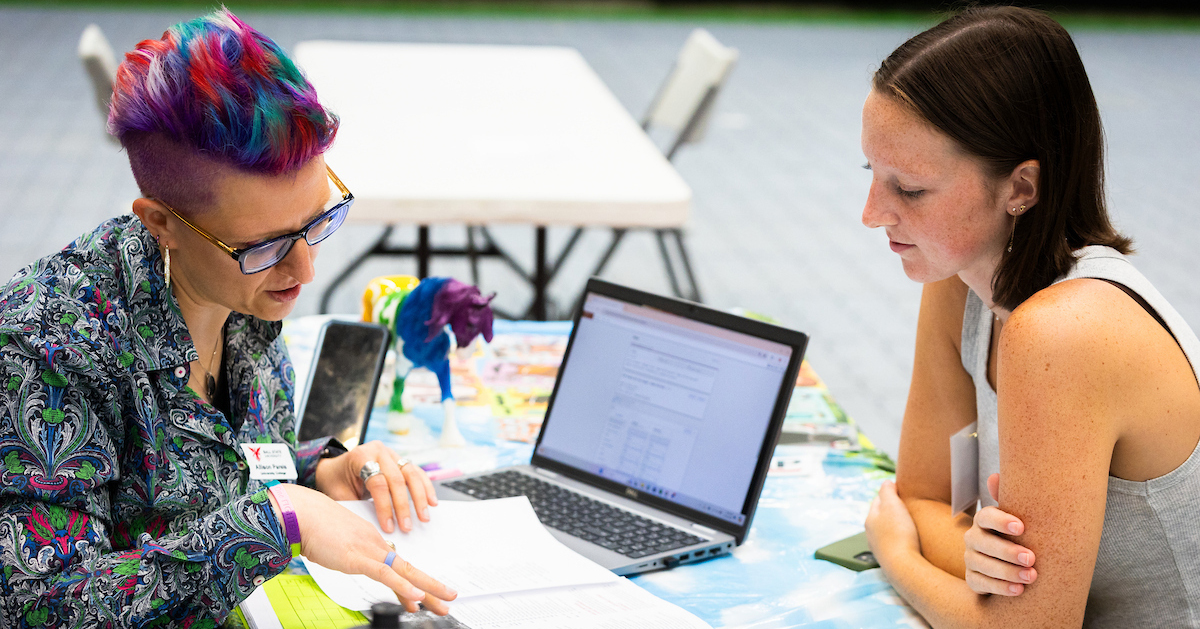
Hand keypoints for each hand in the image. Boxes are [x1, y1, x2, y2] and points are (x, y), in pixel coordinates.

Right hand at [274, 484, 457, 613]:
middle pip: (410, 568)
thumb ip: (351, 552)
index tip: (425, 593)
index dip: (414, 580)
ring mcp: (368, 550)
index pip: (399, 563)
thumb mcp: (338, 542)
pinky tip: (415, 597)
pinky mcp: (357, 558)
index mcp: (372, 539)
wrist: (300, 513)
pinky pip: (385, 574)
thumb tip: (353, 561)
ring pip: (405, 572)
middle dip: (432, 587)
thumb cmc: (312, 525)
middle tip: (449, 598)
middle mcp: (376, 544)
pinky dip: (402, 586)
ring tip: (442, 603)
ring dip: (427, 590)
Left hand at [314, 440, 437, 533]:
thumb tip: (374, 528)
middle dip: (404, 505)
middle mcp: (378, 451)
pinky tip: (432, 502)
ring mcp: (392, 453)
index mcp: (361, 456)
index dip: (384, 506)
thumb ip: (355, 507)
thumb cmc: (336, 482)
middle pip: (397, 478)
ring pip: (411, 473)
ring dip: (420, 497)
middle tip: (407, 526)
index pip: (378, 482)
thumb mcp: (338, 494)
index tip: (389, 527)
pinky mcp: (400, 459)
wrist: (336, 468)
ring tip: (424, 516)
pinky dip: (425, 487)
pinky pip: (417, 473)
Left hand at [864, 479, 920, 566]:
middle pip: (882, 516)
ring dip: (897, 526)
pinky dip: (901, 539)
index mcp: (870, 519)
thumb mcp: (892, 505)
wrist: (903, 567)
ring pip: (887, 531)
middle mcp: (871, 534)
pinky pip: (895, 544)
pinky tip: (910, 541)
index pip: (879, 500)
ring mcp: (879, 548)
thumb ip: (887, 491)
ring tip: (911, 524)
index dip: (891, 494)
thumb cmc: (898, 533)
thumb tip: (887, 482)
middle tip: (909, 507)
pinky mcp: (890, 560)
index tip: (904, 492)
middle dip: (893, 510)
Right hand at [964, 473, 1037, 595]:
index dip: (1001, 521)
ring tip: (1031, 577)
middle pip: (983, 543)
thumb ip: (1012, 499)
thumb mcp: (1021, 517)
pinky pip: (980, 583)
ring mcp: (971, 559)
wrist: (1016, 563)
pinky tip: (1019, 590)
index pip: (986, 516)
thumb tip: (994, 476)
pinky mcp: (973, 579)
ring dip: (1007, 572)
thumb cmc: (1020, 536)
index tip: (1022, 527)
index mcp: (984, 520)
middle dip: (1007, 551)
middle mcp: (973, 538)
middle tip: (1031, 558)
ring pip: (981, 564)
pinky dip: (1000, 587)